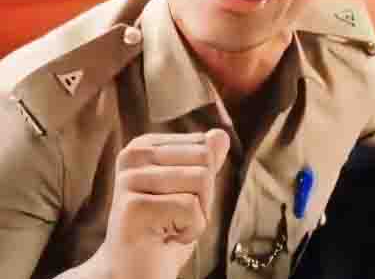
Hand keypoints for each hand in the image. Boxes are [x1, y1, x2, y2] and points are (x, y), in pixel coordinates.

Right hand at [94, 130, 229, 278]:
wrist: (134, 272)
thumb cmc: (166, 230)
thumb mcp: (192, 192)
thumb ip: (205, 161)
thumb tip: (220, 134)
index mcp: (145, 146)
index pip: (205, 146)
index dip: (205, 180)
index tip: (178, 200)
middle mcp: (132, 156)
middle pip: (205, 160)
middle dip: (205, 196)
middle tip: (176, 217)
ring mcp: (129, 180)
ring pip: (201, 181)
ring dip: (198, 214)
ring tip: (171, 227)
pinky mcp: (132, 207)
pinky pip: (191, 207)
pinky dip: (191, 230)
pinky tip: (168, 239)